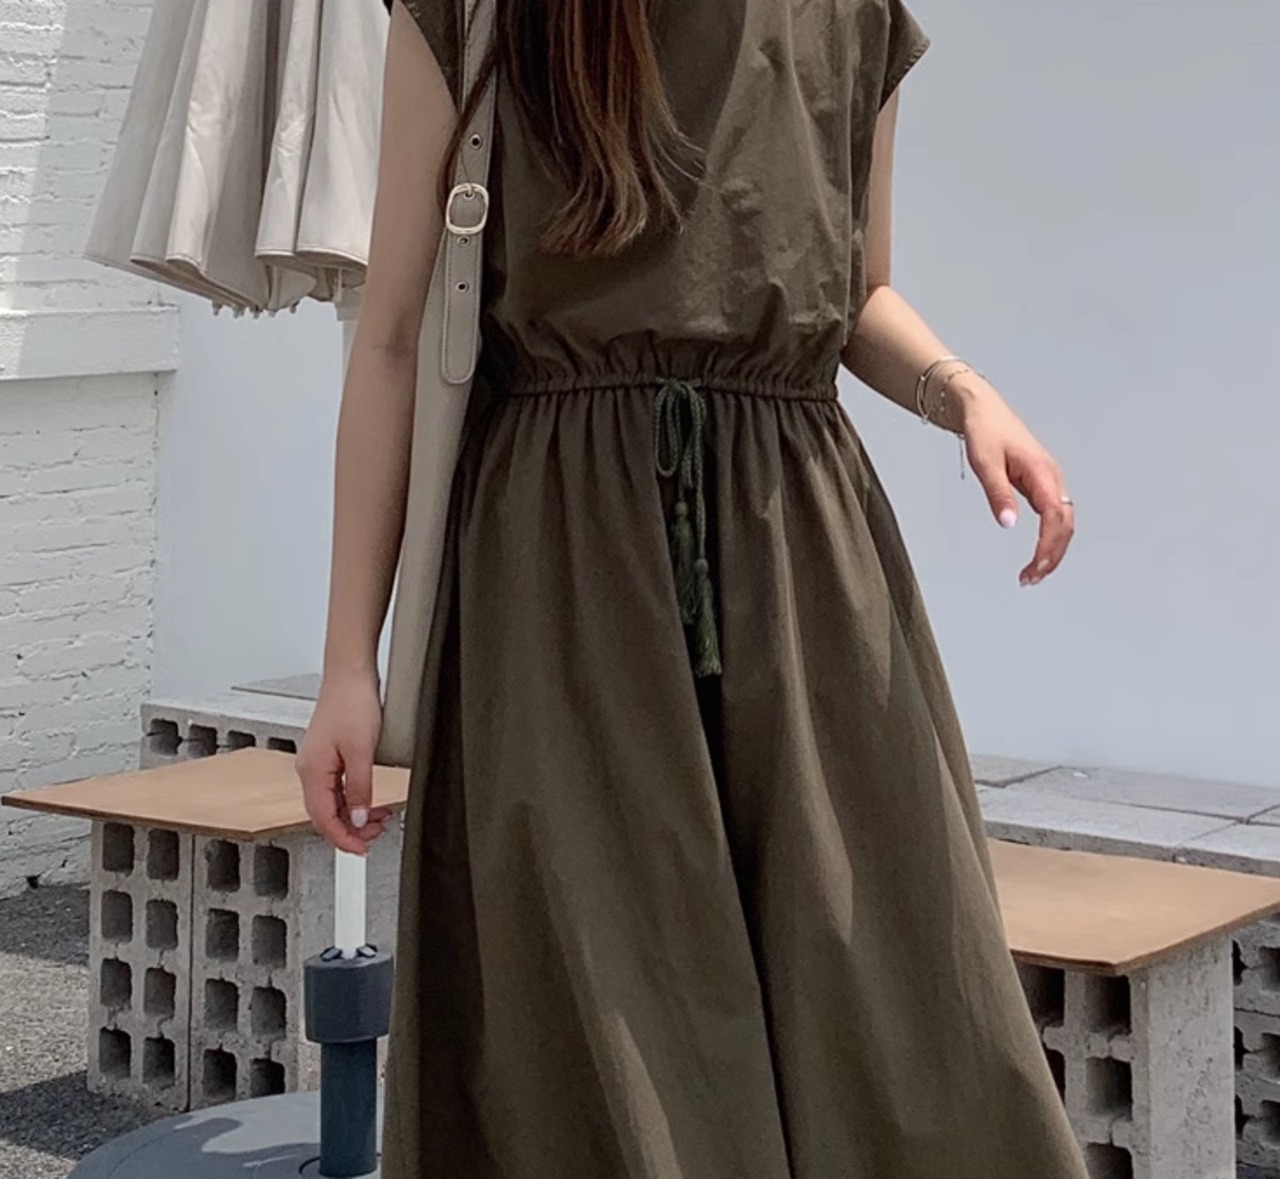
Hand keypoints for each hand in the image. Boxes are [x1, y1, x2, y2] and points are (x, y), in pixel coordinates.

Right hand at [296, 670, 392, 853]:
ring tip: (379, 818)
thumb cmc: (352, 702)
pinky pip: (336, 787)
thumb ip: (358, 788)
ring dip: (353, 814)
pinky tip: (368, 800)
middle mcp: (309, 769)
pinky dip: (352, 799)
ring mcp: (317, 762)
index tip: (362, 850)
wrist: (350, 673)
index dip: (342, 839)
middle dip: (350, 830)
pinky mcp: (327, 754)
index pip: (322, 819)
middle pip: (325, 814)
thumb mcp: (361, 751)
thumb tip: (356, 820)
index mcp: (312, 771)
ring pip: (331, 802)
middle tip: (377, 834)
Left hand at [956, 384, 1075, 585]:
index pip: (1054, 518)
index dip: (1048, 547)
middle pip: (1065, 525)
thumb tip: (1009, 524)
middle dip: (1053, 555)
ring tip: (1033, 574)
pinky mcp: (1042, 484)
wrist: (983, 410)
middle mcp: (1052, 478)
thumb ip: (998, 494)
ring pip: (1063, 523)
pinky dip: (1049, 538)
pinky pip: (1054, 516)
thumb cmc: (985, 432)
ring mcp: (1050, 481)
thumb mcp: (985, 463)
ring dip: (1053, 550)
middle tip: (1030, 579)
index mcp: (1042, 473)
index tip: (1034, 568)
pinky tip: (1038, 553)